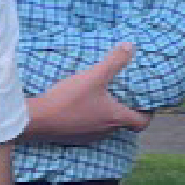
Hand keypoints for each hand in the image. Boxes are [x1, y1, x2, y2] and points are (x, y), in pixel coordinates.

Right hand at [24, 43, 151, 143]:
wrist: (37, 119)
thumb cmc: (69, 99)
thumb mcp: (94, 76)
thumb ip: (114, 61)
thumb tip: (131, 47)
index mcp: (115, 118)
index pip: (141, 123)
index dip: (147, 113)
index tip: (145, 103)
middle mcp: (106, 131)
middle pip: (124, 124)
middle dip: (125, 110)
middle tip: (123, 95)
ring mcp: (89, 136)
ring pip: (106, 127)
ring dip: (107, 114)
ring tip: (102, 97)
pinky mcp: (75, 138)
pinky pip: (90, 129)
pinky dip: (91, 118)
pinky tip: (81, 105)